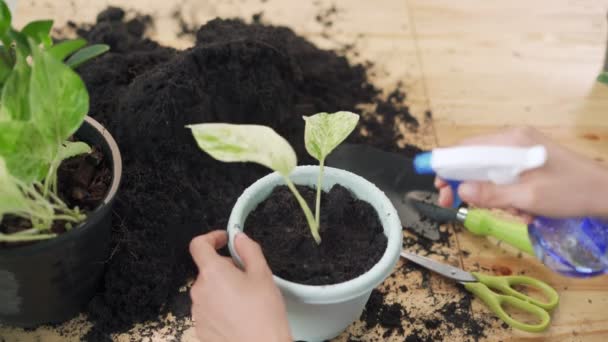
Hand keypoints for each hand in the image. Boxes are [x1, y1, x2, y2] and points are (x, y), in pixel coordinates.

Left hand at [189, 230, 290, 341]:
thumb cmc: (263, 315)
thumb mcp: (263, 274)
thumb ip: (249, 250)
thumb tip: (239, 238)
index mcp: (212, 273)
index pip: (199, 245)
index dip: (211, 238)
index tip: (224, 240)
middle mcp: (199, 291)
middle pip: (208, 270)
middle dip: (225, 269)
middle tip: (247, 277)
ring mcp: (198, 311)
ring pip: (209, 290)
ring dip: (223, 289)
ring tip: (246, 301)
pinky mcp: (200, 328)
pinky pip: (208, 309)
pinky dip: (221, 308)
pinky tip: (239, 316)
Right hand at [435, 127, 607, 218]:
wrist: (606, 194)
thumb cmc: (571, 191)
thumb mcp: (528, 197)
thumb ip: (491, 193)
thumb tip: (460, 189)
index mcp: (511, 141)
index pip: (466, 148)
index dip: (446, 165)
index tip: (436, 185)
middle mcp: (513, 141)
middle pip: (474, 160)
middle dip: (465, 184)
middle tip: (453, 203)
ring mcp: (521, 151)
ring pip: (488, 173)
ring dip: (493, 196)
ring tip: (513, 211)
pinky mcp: (528, 163)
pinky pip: (505, 179)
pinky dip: (508, 196)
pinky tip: (524, 209)